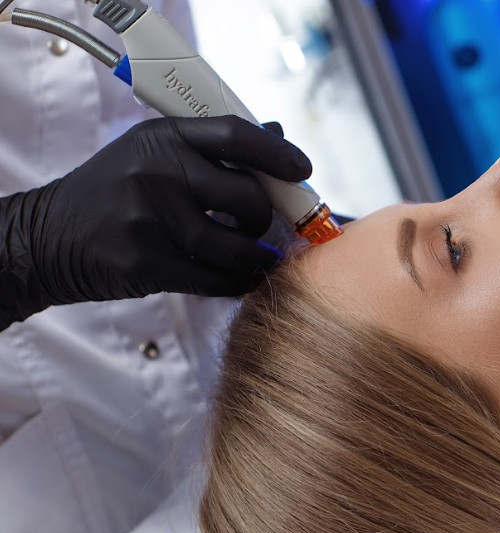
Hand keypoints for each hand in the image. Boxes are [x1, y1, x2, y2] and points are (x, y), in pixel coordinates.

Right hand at [0, 115, 311, 323]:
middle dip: (265, 218)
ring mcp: (148, 217)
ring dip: (257, 258)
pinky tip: (242, 278)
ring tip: (259, 258)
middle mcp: (155, 171)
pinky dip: (237, 282)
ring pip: (233, 246)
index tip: (303, 170)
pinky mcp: (145, 261)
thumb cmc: (118, 195)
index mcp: (163, 137)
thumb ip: (216, 148)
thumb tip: (278, 135)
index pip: (235, 135)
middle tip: (262, 226)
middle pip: (245, 196)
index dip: (278, 155)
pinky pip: (214, 278)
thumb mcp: (155, 155)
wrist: (49, 239)